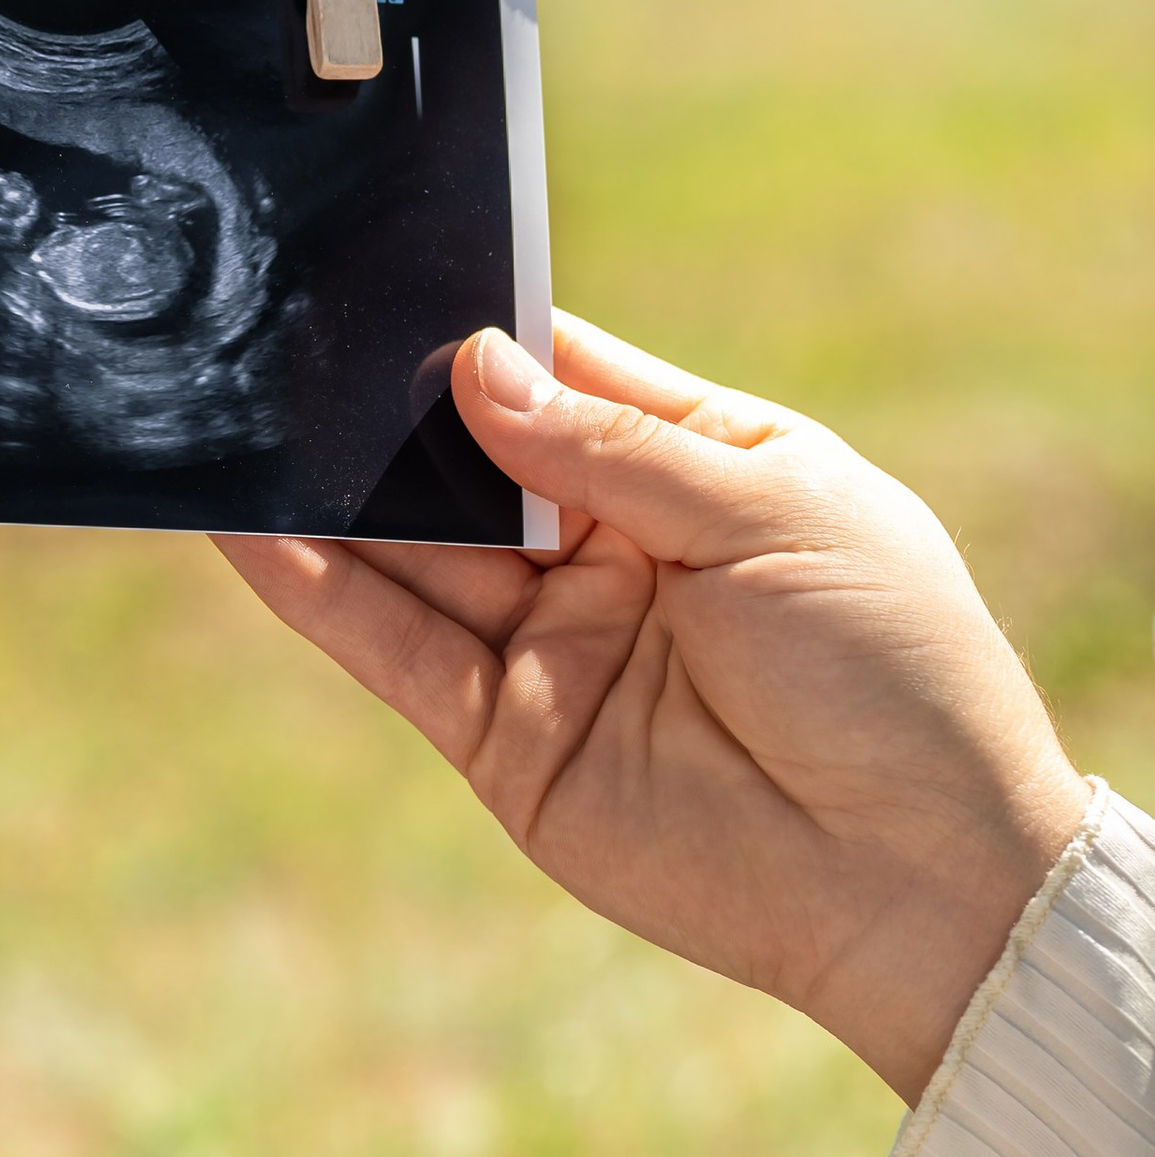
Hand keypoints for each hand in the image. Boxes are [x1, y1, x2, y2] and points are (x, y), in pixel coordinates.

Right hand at [218, 315, 1088, 1102]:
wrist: (921, 880)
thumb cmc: (892, 674)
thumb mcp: (773, 514)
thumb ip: (612, 445)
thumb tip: (476, 368)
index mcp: (698, 472)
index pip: (562, 377)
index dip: (483, 332)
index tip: (388, 276)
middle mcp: (612, 552)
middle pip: (468, 461)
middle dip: (386, 408)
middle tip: (283, 343)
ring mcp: (553, 644)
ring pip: (414, 550)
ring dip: (329, 493)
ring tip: (234, 419)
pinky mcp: (505, 739)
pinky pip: (395, 650)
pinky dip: (317, 591)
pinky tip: (251, 529)